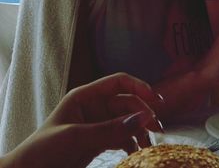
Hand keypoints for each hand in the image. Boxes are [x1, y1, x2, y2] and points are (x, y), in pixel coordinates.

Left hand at [2, 73, 164, 167]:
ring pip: (128, 121)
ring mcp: (98, 125)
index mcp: (85, 97)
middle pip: (128, 103)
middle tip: (158, 129)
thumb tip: (143, 118)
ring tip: (149, 145)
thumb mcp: (76, 138)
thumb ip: (110, 129)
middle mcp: (94, 108)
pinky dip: (133, 144)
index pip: (119, 83)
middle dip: (144, 114)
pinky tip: (136, 152)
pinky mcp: (99, 141)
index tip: (156, 101)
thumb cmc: (42, 152)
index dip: (140, 87)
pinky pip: (123, 137)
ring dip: (141, 131)